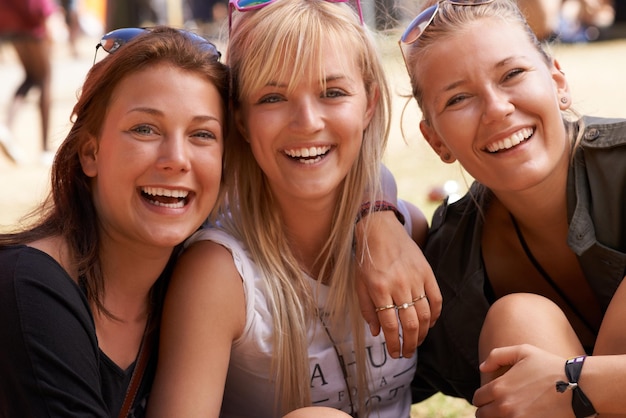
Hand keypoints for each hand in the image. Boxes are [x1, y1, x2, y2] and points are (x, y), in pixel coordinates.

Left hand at [355, 211, 441, 358]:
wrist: (380, 229)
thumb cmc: (366, 258)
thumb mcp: (359, 284)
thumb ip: (367, 309)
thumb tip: (377, 332)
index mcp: (379, 289)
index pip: (391, 325)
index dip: (394, 344)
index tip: (395, 353)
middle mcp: (399, 285)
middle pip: (411, 324)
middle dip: (410, 343)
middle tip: (407, 353)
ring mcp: (415, 278)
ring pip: (425, 314)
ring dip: (423, 332)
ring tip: (416, 341)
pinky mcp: (427, 272)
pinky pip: (436, 299)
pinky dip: (436, 314)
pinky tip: (430, 323)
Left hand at [474, 344, 571, 417]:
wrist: (579, 387)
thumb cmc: (551, 366)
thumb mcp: (523, 351)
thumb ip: (497, 356)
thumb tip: (482, 368)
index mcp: (499, 388)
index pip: (477, 399)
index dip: (482, 397)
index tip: (489, 397)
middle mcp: (504, 407)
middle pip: (482, 416)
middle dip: (487, 410)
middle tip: (496, 407)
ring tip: (507, 412)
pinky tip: (519, 416)